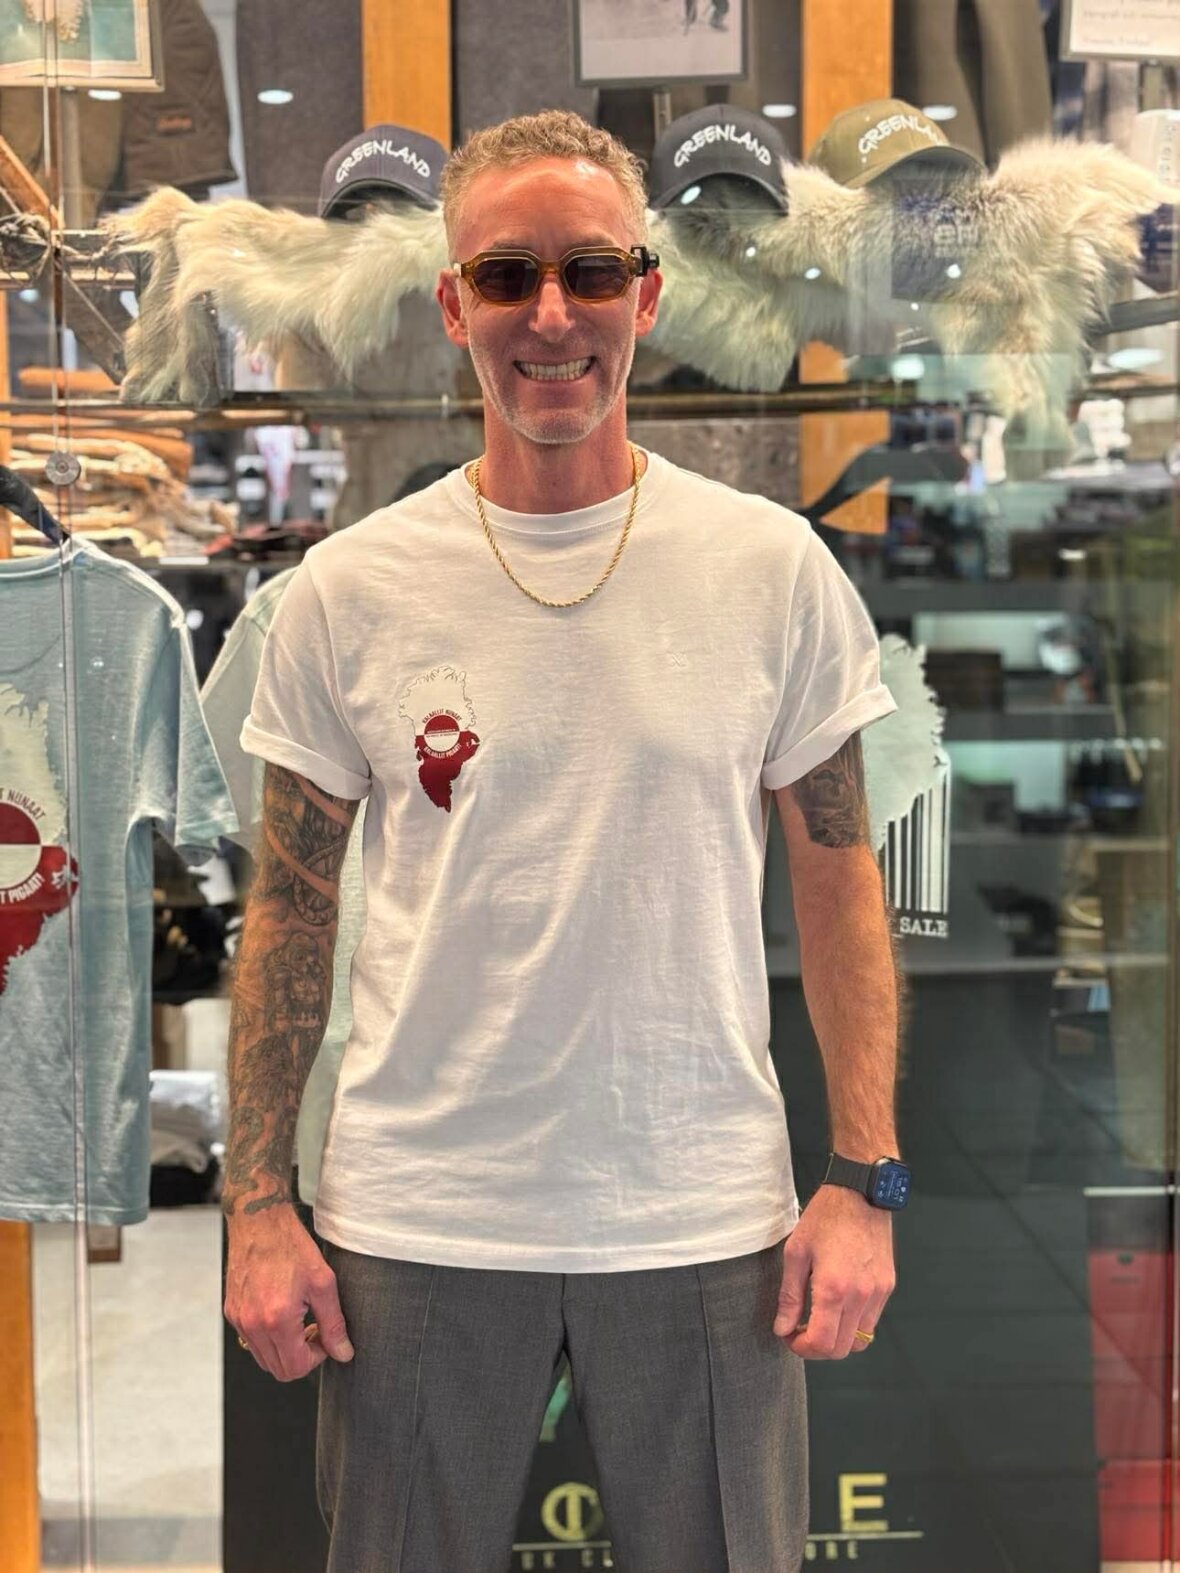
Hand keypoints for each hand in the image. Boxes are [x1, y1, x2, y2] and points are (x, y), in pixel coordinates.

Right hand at [225, 1203, 353, 1381]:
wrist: (259, 1222)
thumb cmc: (291, 1246)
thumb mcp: (323, 1283)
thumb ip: (334, 1324)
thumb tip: (343, 1353)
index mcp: (276, 1320)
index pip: (296, 1368)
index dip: (316, 1358)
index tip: (324, 1336)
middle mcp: (252, 1325)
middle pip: (278, 1369)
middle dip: (301, 1356)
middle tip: (314, 1329)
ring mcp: (238, 1320)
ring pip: (264, 1358)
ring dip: (285, 1349)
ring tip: (299, 1320)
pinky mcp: (232, 1312)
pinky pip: (251, 1341)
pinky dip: (269, 1337)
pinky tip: (282, 1312)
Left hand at [772, 1184, 895, 1358]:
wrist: (860, 1192)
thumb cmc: (825, 1217)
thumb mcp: (796, 1253)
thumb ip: (789, 1296)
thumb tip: (783, 1328)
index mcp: (833, 1288)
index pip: (821, 1343)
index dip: (801, 1349)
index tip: (789, 1337)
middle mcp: (860, 1296)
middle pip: (841, 1349)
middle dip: (817, 1348)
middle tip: (800, 1331)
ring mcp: (878, 1292)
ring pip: (860, 1340)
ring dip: (837, 1338)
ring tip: (819, 1319)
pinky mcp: (887, 1286)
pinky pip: (871, 1320)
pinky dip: (853, 1324)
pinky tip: (838, 1305)